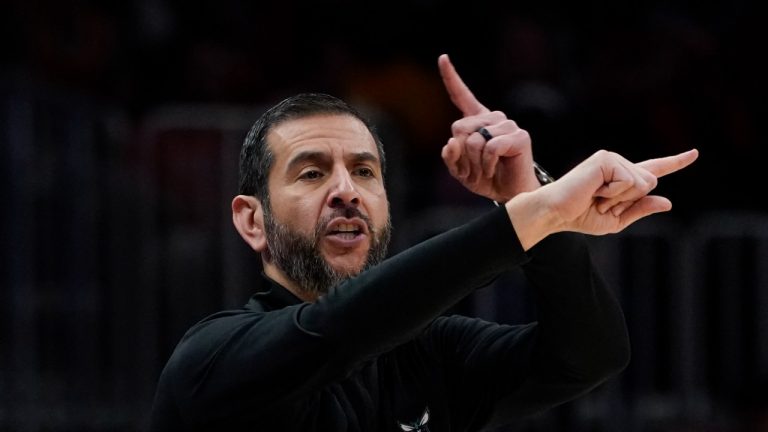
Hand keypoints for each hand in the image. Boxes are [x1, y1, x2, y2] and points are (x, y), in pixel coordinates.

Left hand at [438, 54, 539, 202]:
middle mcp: (493, 118)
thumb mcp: (459, 170)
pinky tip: (494, 170)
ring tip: (486, 170)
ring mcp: (507, 125)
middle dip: (462, 154)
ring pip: (474, 140)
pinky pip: (490, 147)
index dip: (451, 77)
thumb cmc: (486, 179)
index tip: (442, 58)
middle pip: (459, 128)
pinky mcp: (519, 136)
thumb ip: (450, 156)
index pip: (461, 96)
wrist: (511, 194)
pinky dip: (487, 164)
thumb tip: (452, 141)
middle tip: (475, 168)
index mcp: (477, 120)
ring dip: (475, 163)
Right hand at [507, 149, 699, 249]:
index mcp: (621, 178)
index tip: (694, 153)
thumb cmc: (579, 216)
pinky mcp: (605, 159)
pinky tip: (595, 191)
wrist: (556, 213)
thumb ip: (640, 210)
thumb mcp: (615, 220)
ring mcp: (611, 159)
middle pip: (649, 182)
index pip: (653, 169)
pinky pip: (628, 180)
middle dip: (628, 200)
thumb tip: (666, 202)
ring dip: (620, 198)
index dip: (675, 162)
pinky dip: (613, 192)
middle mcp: (618, 163)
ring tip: (596, 197)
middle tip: (600, 202)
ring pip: (641, 182)